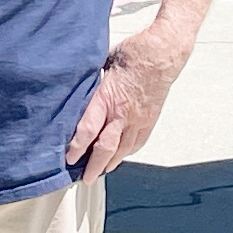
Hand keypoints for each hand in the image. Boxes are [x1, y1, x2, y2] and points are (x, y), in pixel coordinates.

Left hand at [65, 17, 187, 181]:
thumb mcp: (103, 65)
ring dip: (109, 163)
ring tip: (100, 172)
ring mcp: (138, 119)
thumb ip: (91, 84)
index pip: (88, 129)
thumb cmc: (134, 54)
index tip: (69, 158)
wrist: (162, 55)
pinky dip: (126, 153)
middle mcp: (123, 113)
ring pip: (122, 150)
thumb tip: (77, 89)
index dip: (77, 147)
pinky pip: (137, 143)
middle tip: (85, 178)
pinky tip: (120, 156)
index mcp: (108, 98)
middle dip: (93, 166)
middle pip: (105, 147)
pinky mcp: (149, 120)